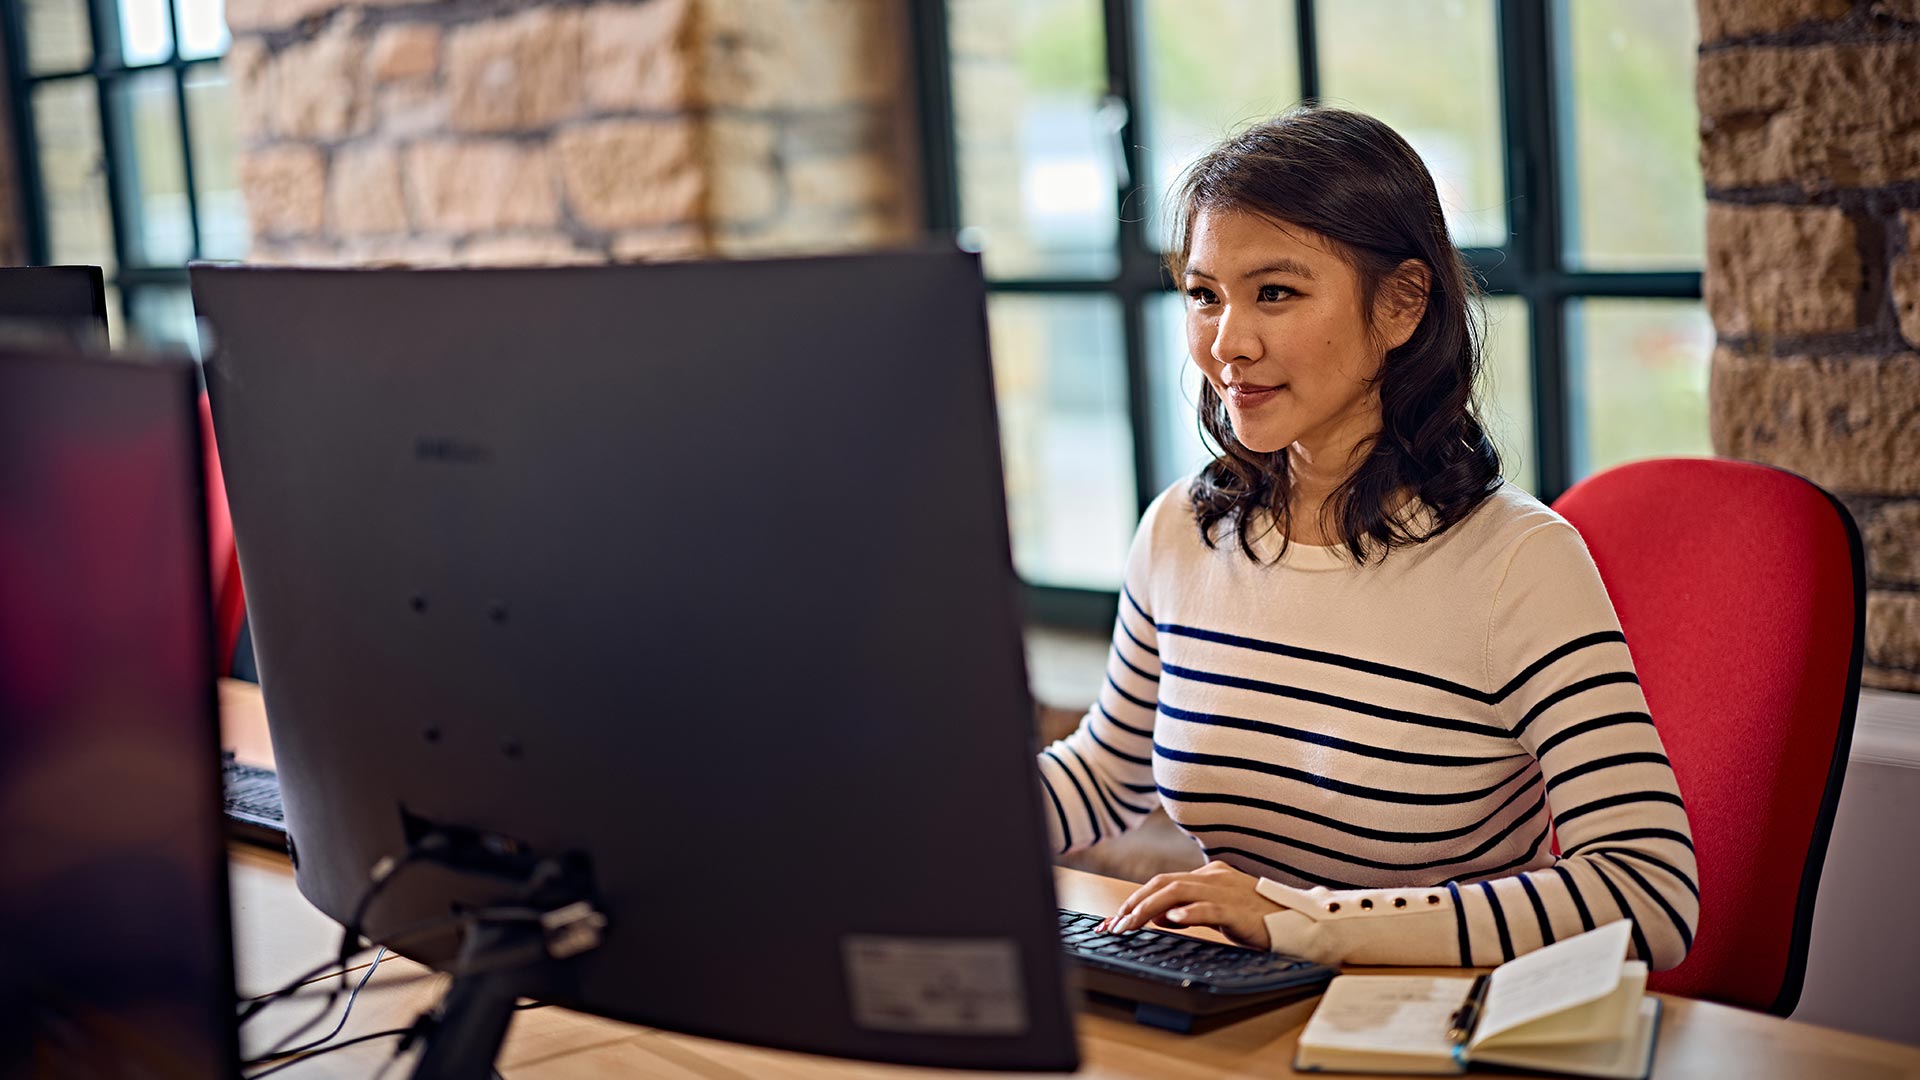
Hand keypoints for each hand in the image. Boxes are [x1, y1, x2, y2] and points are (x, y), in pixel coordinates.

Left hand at [1098, 860, 1282, 949]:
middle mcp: (1213, 877)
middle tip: (1114, 924)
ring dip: (1148, 908)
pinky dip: (1188, 912)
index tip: (1116, 918)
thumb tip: (1158, 915)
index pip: (1163, 882)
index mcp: (1209, 875)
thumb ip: (1189, 910)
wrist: (1295, 921)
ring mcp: (1225, 891)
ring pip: (1178, 892)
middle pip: (1163, 883)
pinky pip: (1209, 908)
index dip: (1136, 898)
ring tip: (1130, 924)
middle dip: (1134, 903)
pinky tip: (1172, 919)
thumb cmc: (1256, 919)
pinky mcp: (1237, 910)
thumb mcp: (1216, 913)